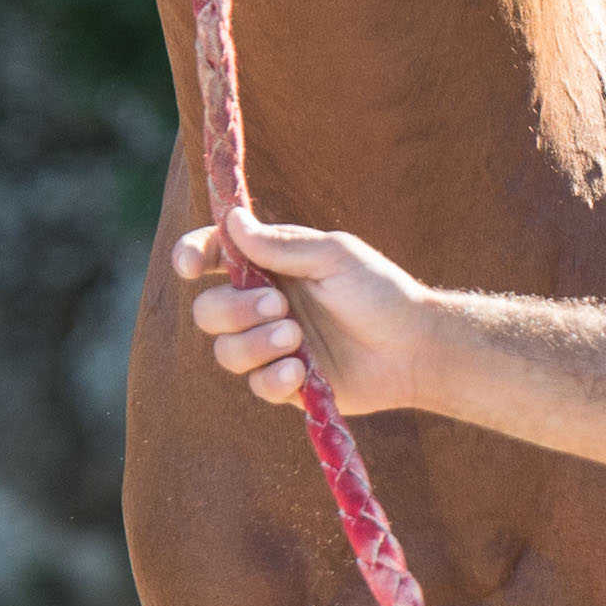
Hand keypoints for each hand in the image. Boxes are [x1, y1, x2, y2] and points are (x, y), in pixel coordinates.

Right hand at [172, 213, 433, 411]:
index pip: (215, 256)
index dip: (192, 256)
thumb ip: (282, 244)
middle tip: (279, 305)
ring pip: (225, 352)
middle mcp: (264, 305)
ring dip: (253, 344)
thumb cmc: (380, 291)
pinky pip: (256, 386)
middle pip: (208, 311)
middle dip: (233, 309)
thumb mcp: (334, 256)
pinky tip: (300, 370)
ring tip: (295, 337)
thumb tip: (231, 220)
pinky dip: (272, 378)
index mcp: (271, 266)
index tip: (191, 266)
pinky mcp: (287, 383)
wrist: (414, 347)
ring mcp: (273, 347)